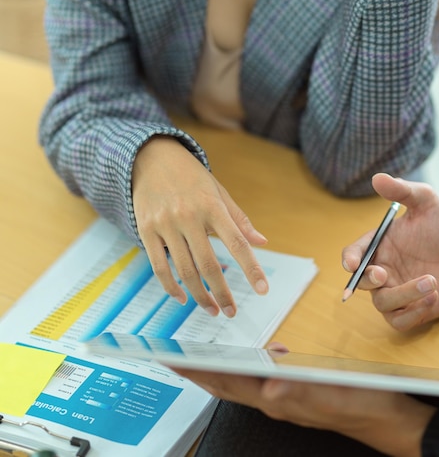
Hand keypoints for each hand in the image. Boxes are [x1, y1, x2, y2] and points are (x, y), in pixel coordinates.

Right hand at [131, 137, 268, 316]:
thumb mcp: (218, 192)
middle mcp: (189, 216)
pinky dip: (171, 287)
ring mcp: (165, 224)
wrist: (150, 157)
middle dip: (222, 293)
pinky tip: (183, 298)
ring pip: (184, 270)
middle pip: (209, 264)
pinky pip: (159, 266)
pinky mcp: (145, 230)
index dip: (251, 269)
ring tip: (212, 310)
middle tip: (231, 311)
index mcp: (212, 206)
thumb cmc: (191, 177)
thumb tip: (261, 242)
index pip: (237, 243)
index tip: (263, 290)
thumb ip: (239, 220)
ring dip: (199, 296)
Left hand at [173, 343, 434, 456]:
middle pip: (228, 384)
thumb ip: (300, 391)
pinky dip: (251, 366)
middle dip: (198, 370)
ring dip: (219, 369)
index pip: (226, 383)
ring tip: (201, 358)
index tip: (168, 358)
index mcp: (277, 399)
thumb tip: (270, 386)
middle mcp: (276, 400)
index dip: (197, 371)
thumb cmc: (363, 404)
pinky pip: (264, 379)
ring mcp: (287, 398)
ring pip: (243, 382)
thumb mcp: (333, 394)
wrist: (388, 419)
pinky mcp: (300, 392)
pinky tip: (262, 356)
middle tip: (171, 356)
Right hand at [342, 173, 438, 330]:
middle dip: (368, 280)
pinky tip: (434, 297)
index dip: (349, 260)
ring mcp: (396, 292)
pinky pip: (400, 321)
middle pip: (362, 283)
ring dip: (404, 295)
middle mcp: (383, 270)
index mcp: (379, 246)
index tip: (353, 263)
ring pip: (383, 304)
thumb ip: (403, 190)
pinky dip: (414, 313)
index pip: (353, 255)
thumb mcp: (426, 202)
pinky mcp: (412, 310)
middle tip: (384, 274)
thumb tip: (377, 178)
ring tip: (433, 281)